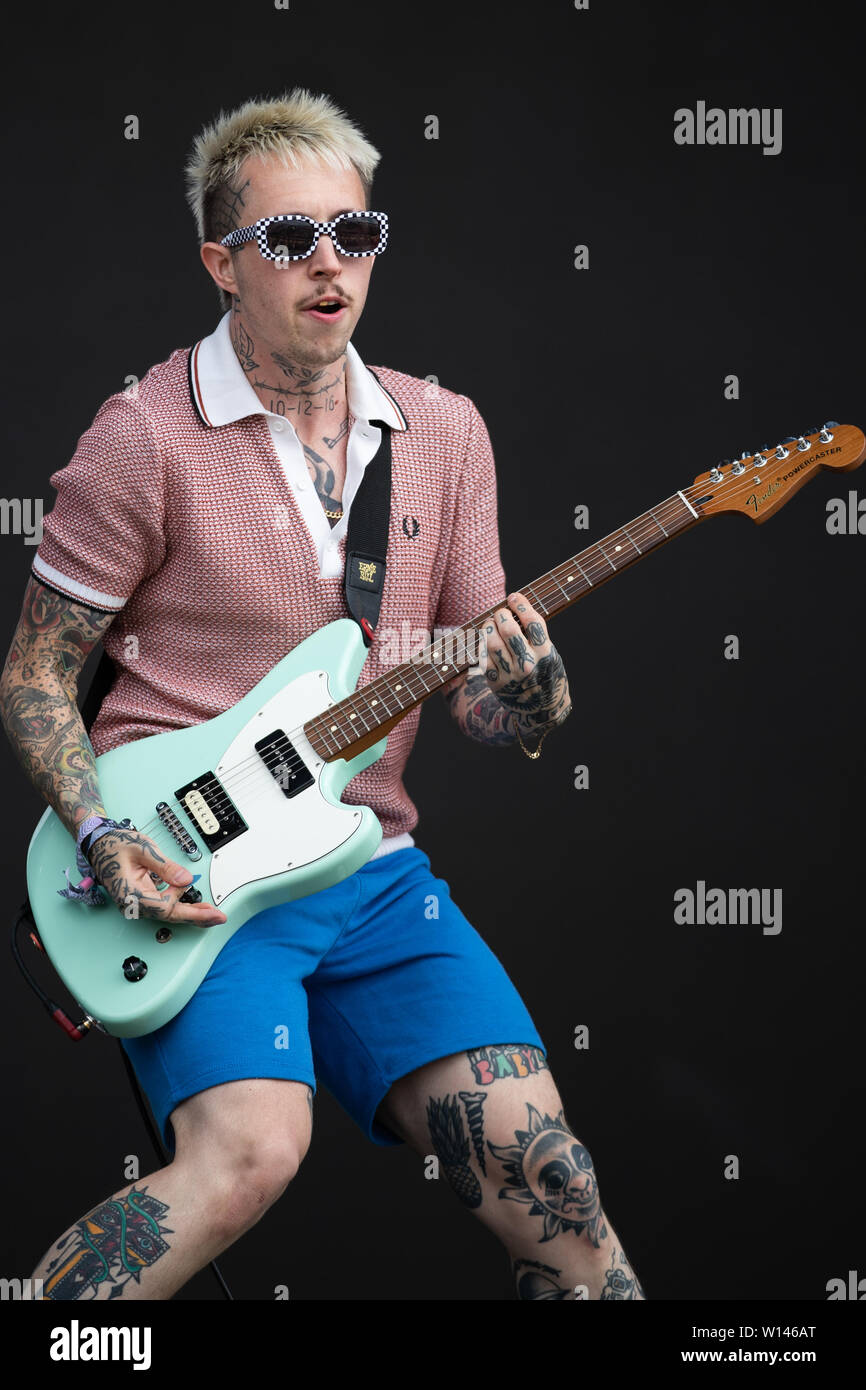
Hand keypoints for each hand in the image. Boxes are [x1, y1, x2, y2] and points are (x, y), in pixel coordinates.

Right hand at [87, 826, 227, 927]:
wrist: (99, 844)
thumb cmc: (116, 845)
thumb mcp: (143, 850)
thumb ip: (165, 866)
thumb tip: (186, 879)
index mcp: (131, 894)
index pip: (165, 909)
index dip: (189, 908)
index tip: (209, 908)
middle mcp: (132, 903)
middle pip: (168, 915)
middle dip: (195, 917)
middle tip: (218, 918)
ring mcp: (136, 902)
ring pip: (167, 912)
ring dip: (189, 911)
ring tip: (211, 911)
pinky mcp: (141, 897)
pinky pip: (163, 904)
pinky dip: (180, 903)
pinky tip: (194, 904)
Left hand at [473, 591, 571, 736]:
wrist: (542, 709)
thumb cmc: (546, 674)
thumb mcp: (551, 654)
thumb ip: (536, 635)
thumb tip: (515, 607)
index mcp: (546, 654)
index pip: (532, 622)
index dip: (521, 605)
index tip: (514, 597)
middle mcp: (528, 664)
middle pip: (509, 630)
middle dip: (501, 614)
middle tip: (500, 612)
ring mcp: (510, 675)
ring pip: (492, 642)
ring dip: (488, 627)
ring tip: (490, 623)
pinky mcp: (496, 682)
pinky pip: (483, 657)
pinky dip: (482, 644)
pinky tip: (486, 639)